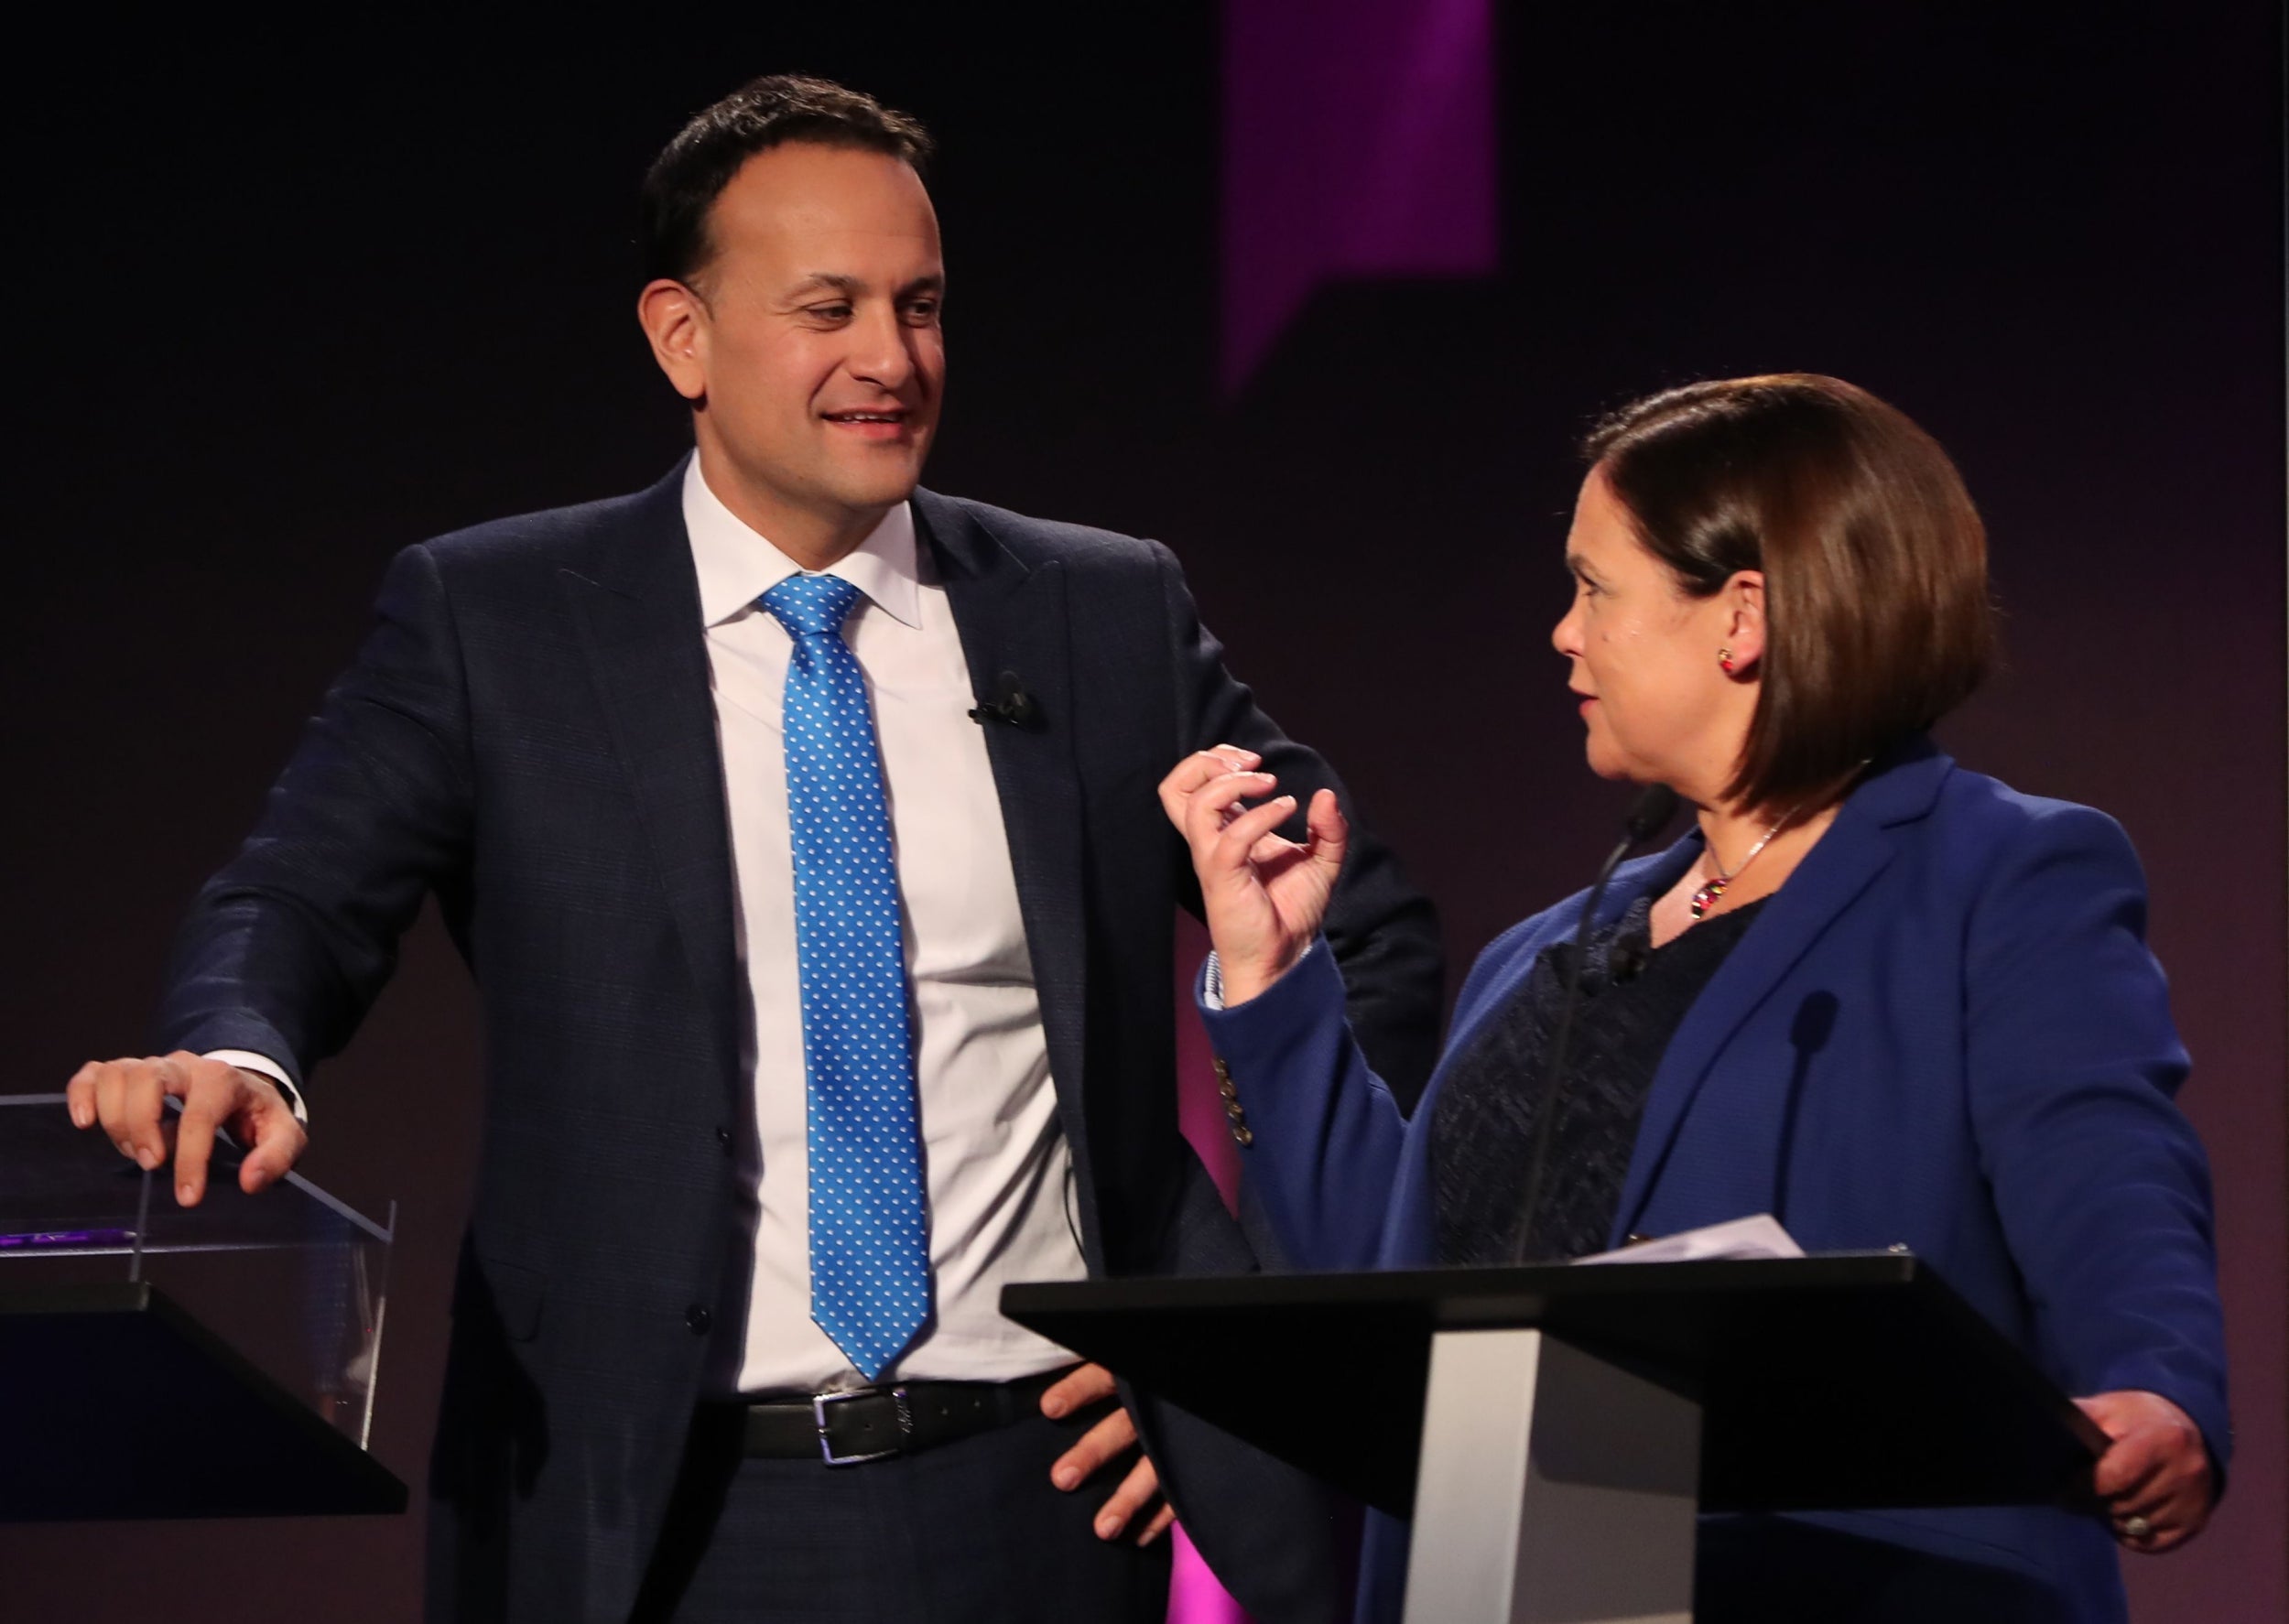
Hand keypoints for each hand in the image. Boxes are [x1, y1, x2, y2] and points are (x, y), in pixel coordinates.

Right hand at [66, 1052, 307, 1205]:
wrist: (242, 1090)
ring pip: (118, 1074)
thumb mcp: (284, 1134)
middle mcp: (184, 1066)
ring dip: (116, 1119)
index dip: (191, 1157)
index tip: (188, 1197)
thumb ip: (276, 1156)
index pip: (200, 1113)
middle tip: (152, 1164)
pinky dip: (81, 1094)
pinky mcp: (128, 1074)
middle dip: (143, 1125)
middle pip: (148, 1079)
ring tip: (134, 1152)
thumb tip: (250, 1180)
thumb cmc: (258, 1116)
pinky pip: (94, 1073)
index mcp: (224, 1079)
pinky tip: (84, 1123)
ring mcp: (152, 1067)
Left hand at [1042, 1362, 1174, 1544]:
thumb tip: (1047, 1389)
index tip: (1048, 1408)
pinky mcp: (1192, 1462)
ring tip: (1102, 1530)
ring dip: (1128, 1500)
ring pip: (1152, 1468)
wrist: (1199, 1394)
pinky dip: (1160, 1518)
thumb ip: (1092, 1378)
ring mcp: (1175, 1437)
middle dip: (1093, 1453)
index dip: (1077, 1391)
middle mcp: (1153, 1408)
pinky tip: (1139, 1539)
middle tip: (1062, 1479)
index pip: (1102, 1379)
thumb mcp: (1121, 1371)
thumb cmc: (1143, 1385)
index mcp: (1132, 1379)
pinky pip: (1180, 1492)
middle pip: (1121, 1429)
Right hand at [1158, 745, 1347, 1005]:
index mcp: (1225, 832)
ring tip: (1267, 784)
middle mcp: (1212, 841)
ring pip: (1194, 804)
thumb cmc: (1292, 911)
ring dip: (1231, 783)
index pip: (1195, 784)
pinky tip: (1287, 810)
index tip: (1256, 761)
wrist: (1287, 955)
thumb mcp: (1321, 861)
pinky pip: (1232, 837)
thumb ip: (1328, 829)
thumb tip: (1325, 796)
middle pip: (1175, 788)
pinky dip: (1262, 815)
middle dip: (1209, 761)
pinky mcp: (1224, 878)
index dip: (1217, 759)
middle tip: (1251, 763)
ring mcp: (1213, 859)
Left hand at [2075, 1389, 2213, 1552]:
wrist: (2186, 1425)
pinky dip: (2131, 1535)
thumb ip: (2080, 1417)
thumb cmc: (2135, 1418)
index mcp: (2162, 1439)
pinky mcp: (2197, 1520)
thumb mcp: (2109, 1407)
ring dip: (2111, 1519)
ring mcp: (2196, 1499)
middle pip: (2124, 1505)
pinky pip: (2154, 1543)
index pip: (2116, 1477)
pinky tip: (2120, 1516)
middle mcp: (2185, 1472)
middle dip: (2094, 1503)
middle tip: (2076, 1496)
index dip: (2083, 1488)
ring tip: (2100, 1500)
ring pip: (2137, 1526)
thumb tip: (2047, 1430)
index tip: (2063, 1490)